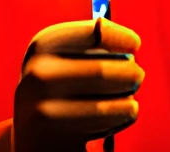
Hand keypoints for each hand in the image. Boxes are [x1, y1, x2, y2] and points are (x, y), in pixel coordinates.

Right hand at [12, 19, 143, 151]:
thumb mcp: (62, 59)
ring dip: (128, 101)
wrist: (32, 136)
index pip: (91, 32)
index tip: (134, 44)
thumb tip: (132, 42)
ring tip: (130, 102)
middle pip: (102, 70)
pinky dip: (119, 119)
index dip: (120, 36)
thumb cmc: (57, 91)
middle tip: (137, 76)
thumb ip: (92, 44)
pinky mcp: (57, 138)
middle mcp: (38, 75)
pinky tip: (117, 118)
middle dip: (130, 73)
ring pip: (106, 102)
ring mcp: (43, 109)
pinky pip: (105, 125)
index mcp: (41, 46)